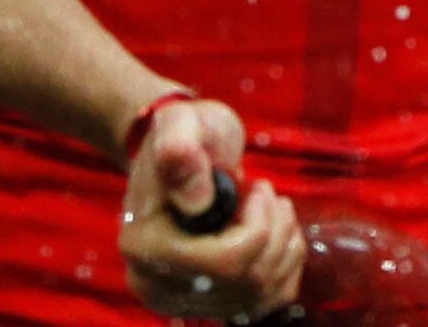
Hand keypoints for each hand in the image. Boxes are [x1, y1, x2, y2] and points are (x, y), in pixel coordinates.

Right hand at [120, 96, 305, 319]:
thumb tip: (198, 200)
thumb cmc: (184, 134)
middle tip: (266, 193)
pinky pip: (268, 300)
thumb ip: (181, 152)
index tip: (256, 187)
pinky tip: (273, 232)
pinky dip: (284, 263)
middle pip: (246, 281)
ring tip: (270, 207)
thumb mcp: (180, 124)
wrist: (180, 156)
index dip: (256, 225)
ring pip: (262, 293)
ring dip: (284, 243)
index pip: (223, 263)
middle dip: (274, 231)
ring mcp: (183, 301)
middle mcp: (157, 285)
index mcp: (143, 248)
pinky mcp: (209, 304)